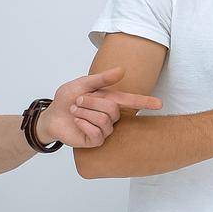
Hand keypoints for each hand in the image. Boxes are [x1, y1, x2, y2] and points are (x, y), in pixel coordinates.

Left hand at [36, 67, 164, 147]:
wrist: (52, 116)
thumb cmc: (67, 99)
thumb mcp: (82, 84)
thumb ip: (101, 79)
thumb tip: (122, 70)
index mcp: (110, 99)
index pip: (132, 101)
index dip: (146, 102)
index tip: (160, 103)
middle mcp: (110, 115)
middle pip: (112, 108)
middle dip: (91, 102)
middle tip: (77, 101)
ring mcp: (104, 129)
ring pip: (104, 120)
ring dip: (84, 113)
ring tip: (75, 111)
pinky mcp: (95, 141)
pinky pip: (97, 133)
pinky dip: (83, 124)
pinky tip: (77, 122)